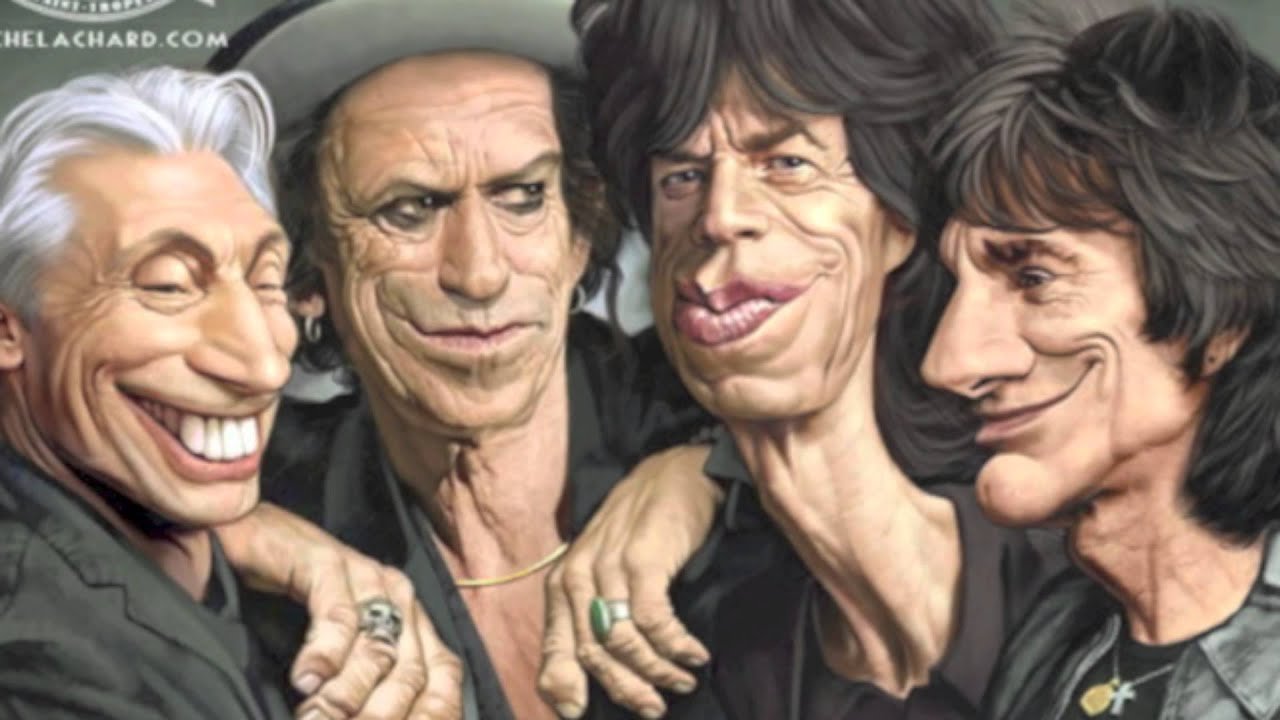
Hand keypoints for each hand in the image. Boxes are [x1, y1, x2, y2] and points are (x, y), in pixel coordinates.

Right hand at [217, 504, 463, 719]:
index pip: (443, 676)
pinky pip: (337, 613)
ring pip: (377, 646)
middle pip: (411, 671)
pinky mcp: (326, 560)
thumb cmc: (288, 603)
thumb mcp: (335, 654)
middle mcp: (397, 595)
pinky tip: (305, 680)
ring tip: (315, 718)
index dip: (430, 717)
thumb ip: (359, 687)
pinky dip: (323, 654)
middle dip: (379, 717)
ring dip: (346, 694)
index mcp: (410, 618)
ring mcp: (365, 574)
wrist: (247, 537)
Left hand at [537, 444, 721, 718]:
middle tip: (653, 708)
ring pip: (621, 642)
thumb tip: (584, 679)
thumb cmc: (643, 527)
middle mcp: (577, 576)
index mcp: (563, 584)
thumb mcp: (607, 568)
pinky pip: (654, 621)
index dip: (564, 689)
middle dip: (624, 689)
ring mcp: (609, 567)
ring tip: (681, 681)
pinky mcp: (643, 560)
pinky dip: (674, 645)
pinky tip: (695, 654)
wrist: (676, 472)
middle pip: (590, 653)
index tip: (580, 714)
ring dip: (655, 671)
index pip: (554, 650)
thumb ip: (592, 615)